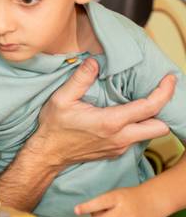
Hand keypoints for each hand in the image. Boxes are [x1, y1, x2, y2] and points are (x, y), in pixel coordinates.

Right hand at [33, 58, 171, 167]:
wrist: (47, 154)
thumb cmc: (54, 127)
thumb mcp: (62, 99)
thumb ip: (80, 79)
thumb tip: (94, 62)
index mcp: (110, 122)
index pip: (149, 107)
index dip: (164, 92)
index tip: (170, 79)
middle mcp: (120, 137)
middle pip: (160, 127)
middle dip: (164, 111)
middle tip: (158, 94)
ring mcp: (120, 147)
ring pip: (149, 134)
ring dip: (150, 119)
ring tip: (142, 103)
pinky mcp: (116, 152)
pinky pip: (136, 139)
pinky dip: (137, 127)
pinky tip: (125, 117)